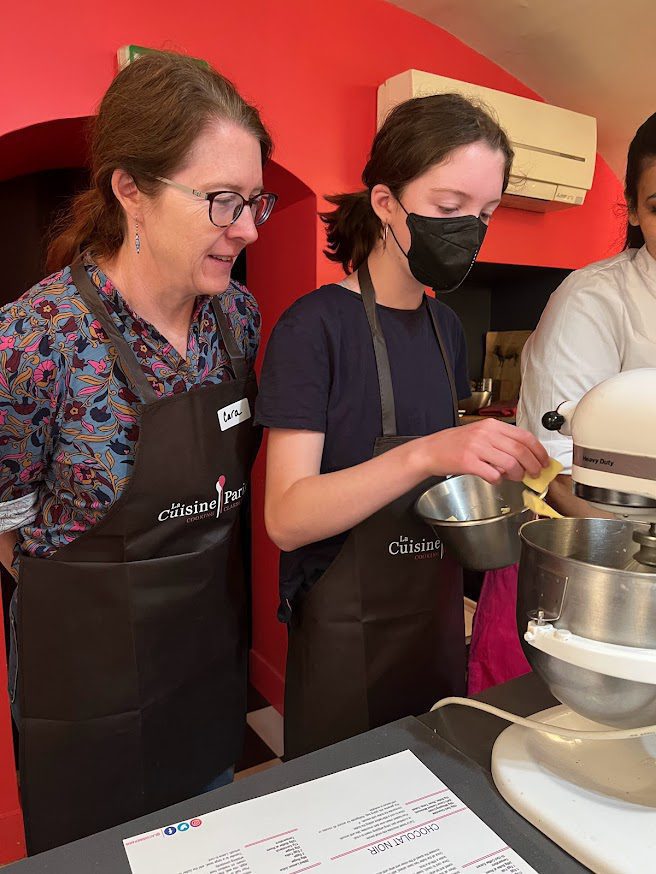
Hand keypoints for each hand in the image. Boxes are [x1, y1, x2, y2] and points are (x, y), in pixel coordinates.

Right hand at [419, 419, 548, 483]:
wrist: (431, 450)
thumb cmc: (455, 444)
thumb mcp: (480, 434)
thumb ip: (501, 442)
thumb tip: (526, 456)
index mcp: (491, 425)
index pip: (524, 436)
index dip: (538, 451)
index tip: (544, 461)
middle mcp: (485, 434)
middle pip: (520, 451)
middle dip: (533, 465)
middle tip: (535, 474)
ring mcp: (476, 448)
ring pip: (510, 463)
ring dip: (517, 474)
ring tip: (515, 478)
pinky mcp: (468, 462)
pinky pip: (492, 474)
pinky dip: (498, 480)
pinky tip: (495, 479)